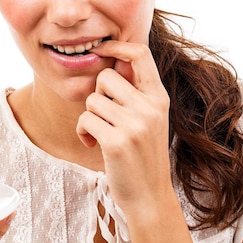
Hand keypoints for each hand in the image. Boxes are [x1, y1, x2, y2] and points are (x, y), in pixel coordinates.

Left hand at [76, 40, 171, 212]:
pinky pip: (85, 119)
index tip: (100, 49)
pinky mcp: (116, 141)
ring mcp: (134, 124)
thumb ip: (135, 92)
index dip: (116, 46)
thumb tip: (112, 60)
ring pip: (92, 100)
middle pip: (106, 77)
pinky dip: (82, 131)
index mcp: (159, 98)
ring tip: (98, 133)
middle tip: (103, 115)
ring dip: (89, 117)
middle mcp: (150, 107)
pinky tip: (92, 144)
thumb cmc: (142, 155)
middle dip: (97, 94)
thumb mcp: (149, 119)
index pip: (140, 54)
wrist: (149, 196)